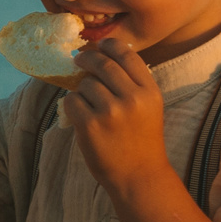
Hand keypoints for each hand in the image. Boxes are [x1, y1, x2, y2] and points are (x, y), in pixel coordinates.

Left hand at [61, 39, 167, 193]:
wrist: (139, 176)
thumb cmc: (141, 140)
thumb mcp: (149, 106)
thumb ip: (132, 82)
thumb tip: (101, 53)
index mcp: (149, 91)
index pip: (126, 54)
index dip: (109, 45)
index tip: (99, 45)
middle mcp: (132, 98)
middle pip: (102, 64)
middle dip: (86, 58)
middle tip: (78, 59)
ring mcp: (110, 112)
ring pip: (84, 83)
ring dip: (81, 89)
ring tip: (89, 104)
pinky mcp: (90, 125)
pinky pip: (71, 101)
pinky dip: (72, 105)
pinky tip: (81, 116)